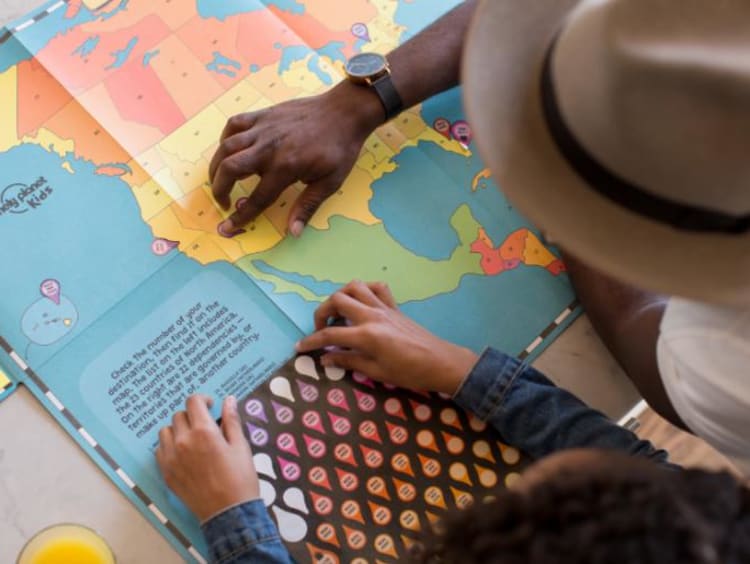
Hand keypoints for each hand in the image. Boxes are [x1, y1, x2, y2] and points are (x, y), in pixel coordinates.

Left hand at [156, 395, 258, 522]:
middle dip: (192, 415)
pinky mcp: (166, 473)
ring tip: (192, 438)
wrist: (229, 512)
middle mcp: (183, 441)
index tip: (211, 405)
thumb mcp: (241, 446)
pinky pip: (160, 450)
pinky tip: (184, 453)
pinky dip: (169, 446)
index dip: (202, 399)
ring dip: (178, 430)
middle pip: (179, 415)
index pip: (193, 402)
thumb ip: (232, 420)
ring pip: (166, 431)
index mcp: (204, 431)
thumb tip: (228, 400)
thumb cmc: (240, 478)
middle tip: (205, 425)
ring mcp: (171, 458)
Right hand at [209, 81, 383, 236]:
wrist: (345, 112)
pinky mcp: (263, 115)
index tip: (227, 228)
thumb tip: (293, 232)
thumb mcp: (330, 182)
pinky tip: (229, 149)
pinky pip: (234, 125)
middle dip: (219, 189)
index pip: (256, 198)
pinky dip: (226, 138)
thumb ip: (307, 206)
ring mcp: (263, 128)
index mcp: (285, 167)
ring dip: (216, 166)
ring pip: (226, 147)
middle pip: (229, 169)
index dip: (240, 216)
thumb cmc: (340, 148)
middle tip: (223, 201)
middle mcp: (269, 147)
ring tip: (219, 179)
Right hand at [296, 281, 478, 394]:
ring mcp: (384, 307)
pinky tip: (361, 303)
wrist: (440, 362)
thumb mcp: (376, 372)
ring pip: (354, 287)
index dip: (311, 342)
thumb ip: (349, 361)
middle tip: (321, 330)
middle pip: (337, 301)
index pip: (330, 335)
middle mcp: (372, 315)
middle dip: (321, 313)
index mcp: (366, 335)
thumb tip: (325, 359)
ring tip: (338, 314)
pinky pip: (377, 288)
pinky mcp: (394, 306)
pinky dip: (364, 290)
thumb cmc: (409, 372)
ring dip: (340, 297)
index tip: (299, 347)